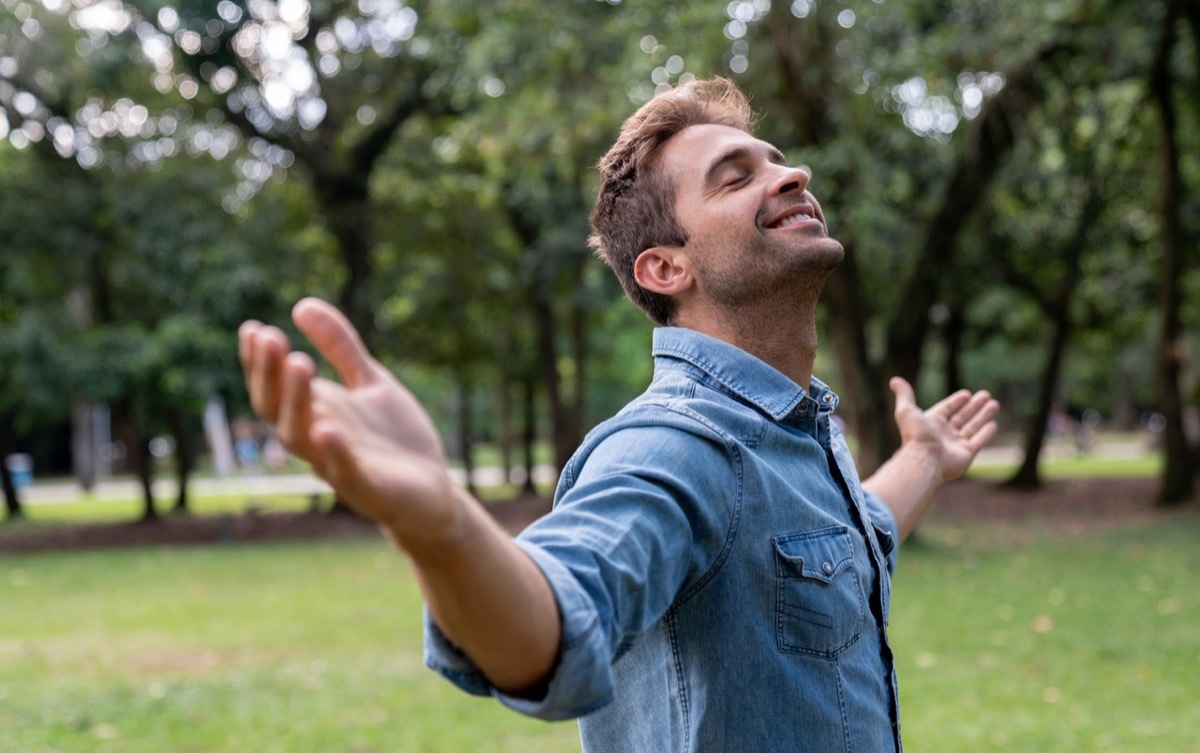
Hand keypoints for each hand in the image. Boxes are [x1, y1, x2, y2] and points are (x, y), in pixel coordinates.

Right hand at [238, 298, 459, 544]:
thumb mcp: (370, 382)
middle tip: (270, 337)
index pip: (274, 387)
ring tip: (299, 362)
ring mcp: (339, 465)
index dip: (259, 362)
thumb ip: (340, 347)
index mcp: (315, 413)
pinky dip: (334, 452)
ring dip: (296, 401)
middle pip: (277, 410)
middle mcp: (317, 439)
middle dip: (270, 375)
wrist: (433, 492)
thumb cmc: (394, 438)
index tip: (252, 328)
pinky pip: (344, 472)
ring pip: (301, 438)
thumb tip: (301, 304)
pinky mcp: (369, 489)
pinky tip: (327, 427)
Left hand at [888, 377, 999, 481]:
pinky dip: (986, 433)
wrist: (924, 460)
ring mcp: (956, 445)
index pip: (947, 409)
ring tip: (995, 404)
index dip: (957, 401)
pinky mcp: (966, 455)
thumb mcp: (906, 411)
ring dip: (983, 415)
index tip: (967, 393)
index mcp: (932, 423)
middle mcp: (944, 434)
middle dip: (975, 406)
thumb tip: (894, 380)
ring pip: (972, 427)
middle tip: (986, 395)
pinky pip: (978, 441)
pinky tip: (993, 424)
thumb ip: (904, 395)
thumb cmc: (915, 436)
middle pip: (962, 416)